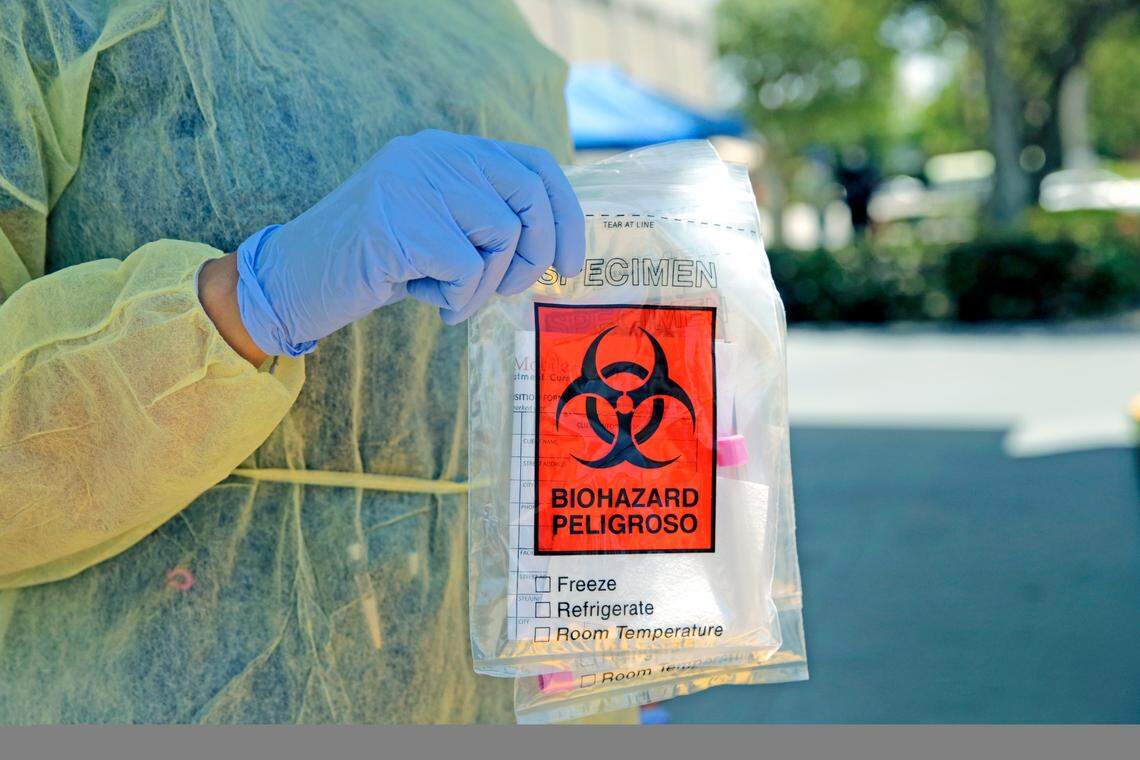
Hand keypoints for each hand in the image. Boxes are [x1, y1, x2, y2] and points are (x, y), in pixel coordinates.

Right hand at [234, 129, 584, 355]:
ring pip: (502, 235)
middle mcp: (431, 153)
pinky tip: (427, 303)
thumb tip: (557, 241)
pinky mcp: (399, 224)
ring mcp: (413, 183)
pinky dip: (459, 300)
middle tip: (510, 292)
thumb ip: (485, 216)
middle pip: (529, 196)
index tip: (570, 264)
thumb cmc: (373, 263)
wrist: (293, 281)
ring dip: (487, 286)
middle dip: (534, 256)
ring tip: (449, 298)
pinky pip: (469, 269)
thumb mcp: (437, 226)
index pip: (534, 164)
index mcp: (445, 148)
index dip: (565, 215)